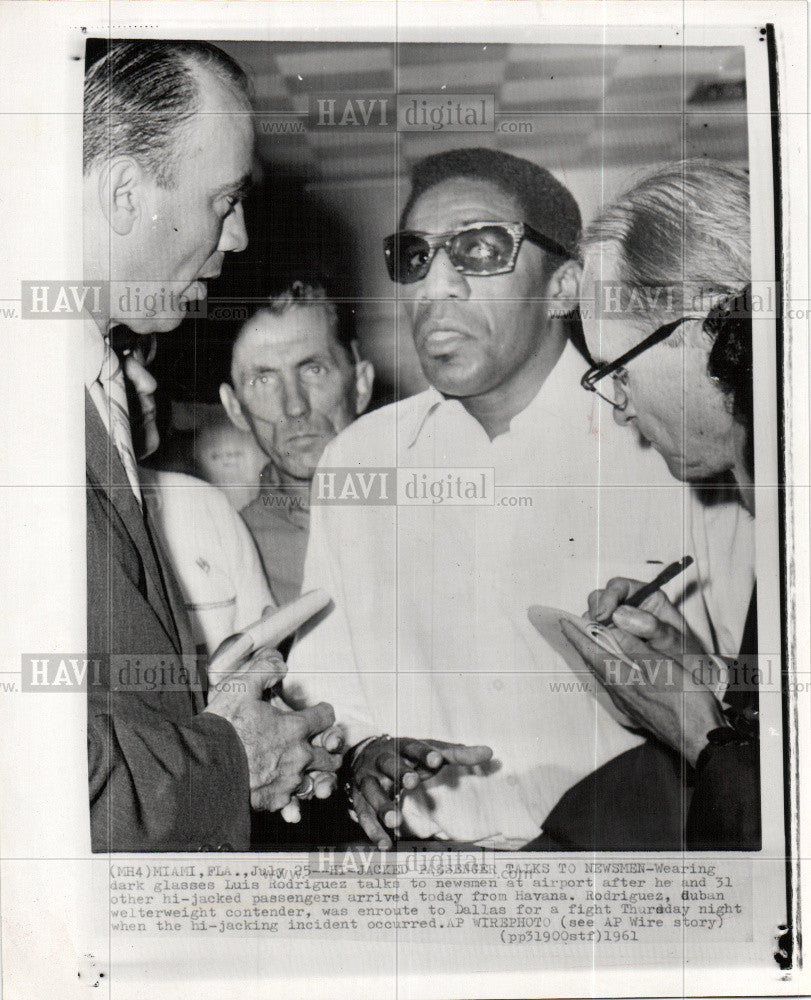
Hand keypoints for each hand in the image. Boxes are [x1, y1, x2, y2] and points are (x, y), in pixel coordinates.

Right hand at [204, 648, 340, 811]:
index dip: (323, 712)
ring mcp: (288, 781)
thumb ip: (264, 669)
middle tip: (325, 747)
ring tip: (311, 773)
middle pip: (329, 754)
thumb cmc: (223, 727)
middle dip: (329, 749)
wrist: (203, 769)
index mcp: (295, 727)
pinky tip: (286, 793)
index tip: (320, 712)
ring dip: (316, 775)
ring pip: (316, 781)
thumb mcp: (241, 687)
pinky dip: (293, 797)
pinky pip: (294, 800)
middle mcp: (299, 756)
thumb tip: (280, 662)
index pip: (325, 716)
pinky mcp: (275, 800)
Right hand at [348, 737, 492, 848]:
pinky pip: (363, 815)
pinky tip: (384, 844)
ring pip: (372, 791)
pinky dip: (372, 830)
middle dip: (399, 772)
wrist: (363, 756)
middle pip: (389, 764)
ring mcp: (369, 780)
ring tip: (394, 820)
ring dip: (383, 804)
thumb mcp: (429, 751)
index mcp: (403, 746)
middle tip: (411, 781)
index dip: (424, 753)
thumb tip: (490, 753)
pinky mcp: (359, 799)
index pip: (414, 747)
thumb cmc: (406, 756)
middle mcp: (383, 760)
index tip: (437, 760)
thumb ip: (457, 754)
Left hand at [561, 597, 724, 766]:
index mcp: (622, 679)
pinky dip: (608, 667)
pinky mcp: (636, 709)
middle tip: (575, 626)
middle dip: (583, 643)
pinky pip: (614, 683)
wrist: (700, 739)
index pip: (591, 652)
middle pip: (593, 663)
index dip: (577, 635)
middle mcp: (619, 692)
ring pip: (603, 673)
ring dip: (594, 655)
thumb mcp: (662, 666)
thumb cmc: (686, 702)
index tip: (563, 621)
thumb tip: (612, 628)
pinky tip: (614, 664)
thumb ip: (635, 647)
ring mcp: (627, 703)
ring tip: (591, 640)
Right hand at [588, 577, 704, 653]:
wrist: (689, 677)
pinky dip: (592, 641)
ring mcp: (616, 625)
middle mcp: (629, 608)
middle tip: (596, 629)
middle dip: (595, 612)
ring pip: (593, 618)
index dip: (608, 596)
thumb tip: (620, 615)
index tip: (604, 614)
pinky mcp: (609, 641)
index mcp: (647, 598)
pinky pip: (593, 636)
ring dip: (591, 628)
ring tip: (597, 642)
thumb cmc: (685, 655)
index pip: (620, 587)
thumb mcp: (673, 639)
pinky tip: (597, 650)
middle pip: (601, 599)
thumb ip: (651, 625)